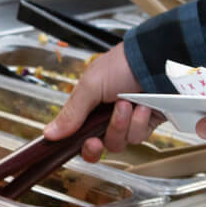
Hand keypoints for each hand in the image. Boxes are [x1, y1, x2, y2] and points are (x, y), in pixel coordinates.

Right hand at [43, 43, 161, 161]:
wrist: (157, 62)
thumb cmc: (122, 65)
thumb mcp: (90, 86)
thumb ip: (71, 113)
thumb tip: (48, 133)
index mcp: (89, 104)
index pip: (79, 134)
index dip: (81, 144)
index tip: (85, 144)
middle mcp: (106, 115)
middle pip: (99, 145)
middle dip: (100, 140)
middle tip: (98, 137)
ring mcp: (127, 120)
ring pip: (119, 142)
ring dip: (121, 125)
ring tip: (126, 105)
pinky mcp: (146, 124)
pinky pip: (138, 137)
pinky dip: (139, 123)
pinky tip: (142, 107)